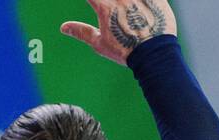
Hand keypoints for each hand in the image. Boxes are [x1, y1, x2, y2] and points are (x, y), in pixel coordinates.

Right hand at [61, 0, 176, 65]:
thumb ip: (82, 32)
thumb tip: (64, 27)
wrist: (154, 54)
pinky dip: (142, 2)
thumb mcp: (100, 44)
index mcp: (106, 6)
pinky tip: (137, 9)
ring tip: (124, 11)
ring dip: (124, 2)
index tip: (92, 2)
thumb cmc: (126, 51)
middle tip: (111, 12)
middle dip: (107, 1)